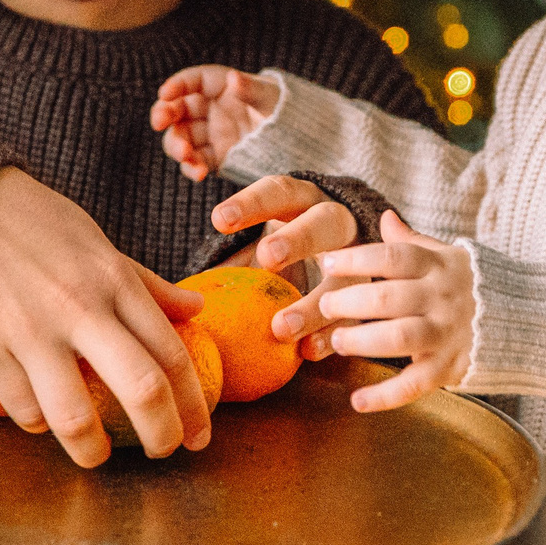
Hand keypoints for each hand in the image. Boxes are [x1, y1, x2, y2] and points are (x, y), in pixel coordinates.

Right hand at [0, 168, 212, 466]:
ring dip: (93, 450)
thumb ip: (146, 284)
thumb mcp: (98, 243)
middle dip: (163, 435)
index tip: (199, 435)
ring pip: (74, 418)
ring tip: (97, 453)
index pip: (172, 354)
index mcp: (114, 280)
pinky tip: (44, 414)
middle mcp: (79, 308)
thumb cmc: (34, 223)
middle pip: (142, 390)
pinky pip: (24, 409)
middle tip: (165, 452)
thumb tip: (197, 310)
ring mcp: (30, 333)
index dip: (194, 405)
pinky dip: (39, 422)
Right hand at [149, 65, 280, 180]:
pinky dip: (193, 167)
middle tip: (159, 123)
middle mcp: (208, 109)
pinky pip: (196, 161)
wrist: (299, 140)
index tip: (165, 93)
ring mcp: (209, 134)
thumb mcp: (271, 97)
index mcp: (219, 86)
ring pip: (181, 137)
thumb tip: (234, 79)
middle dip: (165, 115)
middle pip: (178, 109)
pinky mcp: (214, 157)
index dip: (176, 85)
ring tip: (184, 154)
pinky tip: (198, 172)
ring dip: (176, 145)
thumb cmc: (284, 108)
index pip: (192, 81)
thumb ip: (251, 90)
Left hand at [206, 174, 358, 357]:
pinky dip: (332, 335)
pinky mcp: (367, 296)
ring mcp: (359, 261)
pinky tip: (307, 352)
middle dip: (298, 239)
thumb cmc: (287, 244)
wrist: (346, 251)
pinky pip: (357, 316)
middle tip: (267, 257)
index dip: (251, 204)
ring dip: (315, 303)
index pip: (279, 192)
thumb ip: (233, 258)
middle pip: (325, 222)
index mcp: (304, 201)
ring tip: (282, 328)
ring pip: (348, 276)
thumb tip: (178, 293)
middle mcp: (337, 223)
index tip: (219, 220)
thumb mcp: (265, 235)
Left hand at [307, 212, 475, 411]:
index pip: (394, 257)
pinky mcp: (449, 368)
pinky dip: (386, 396)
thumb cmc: (468, 284)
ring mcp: (446, 334)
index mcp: (438, 267)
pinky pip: (415, 384)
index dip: (358, 259)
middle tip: (324, 306)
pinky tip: (357, 401)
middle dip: (351, 302)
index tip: (327, 263)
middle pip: (389, 298)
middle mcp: (441, 298)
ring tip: (337, 341)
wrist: (525, 318)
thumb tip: (385, 217)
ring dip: (363, 341)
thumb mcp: (446, 256)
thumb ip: (412, 242)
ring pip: (401, 338)